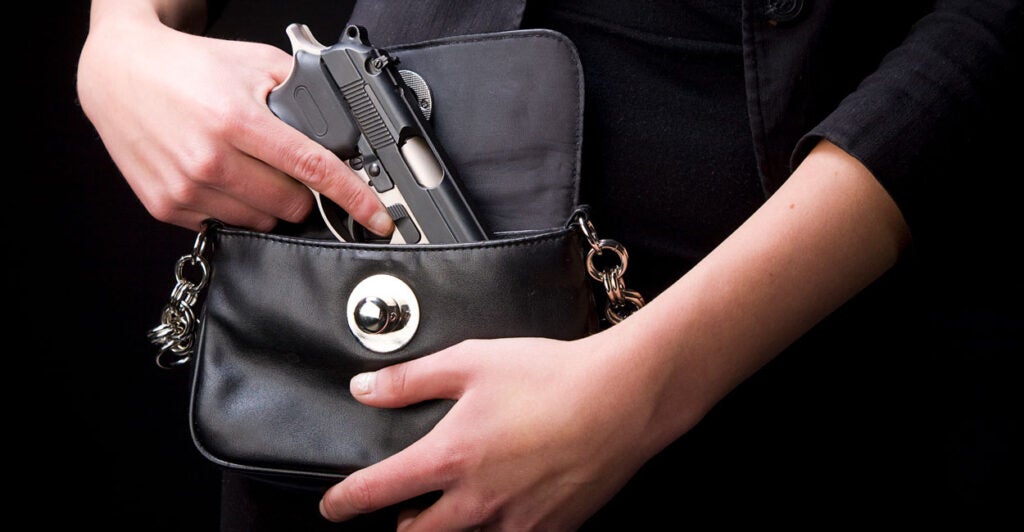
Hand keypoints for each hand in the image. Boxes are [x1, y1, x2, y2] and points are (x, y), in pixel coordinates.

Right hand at [76, 7, 392, 234]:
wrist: (118, 73)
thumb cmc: (188, 68)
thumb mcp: (254, 63)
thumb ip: (301, 93)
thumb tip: (342, 130)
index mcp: (237, 120)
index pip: (312, 168)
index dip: (352, 197)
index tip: (378, 217)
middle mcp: (210, 159)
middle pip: (291, 205)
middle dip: (300, 190)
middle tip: (285, 166)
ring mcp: (186, 188)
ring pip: (262, 222)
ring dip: (268, 203)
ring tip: (249, 168)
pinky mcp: (166, 206)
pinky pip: (225, 225)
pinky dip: (235, 208)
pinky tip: (220, 177)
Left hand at [319, 335, 672, 530]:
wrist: (624, 399)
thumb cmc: (551, 375)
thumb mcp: (472, 361)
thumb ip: (412, 379)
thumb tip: (365, 389)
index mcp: (450, 458)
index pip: (377, 491)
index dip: (345, 503)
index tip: (333, 507)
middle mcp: (476, 502)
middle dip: (401, 529)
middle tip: (404, 510)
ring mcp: (515, 523)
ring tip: (457, 509)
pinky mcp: (551, 531)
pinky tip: (507, 507)